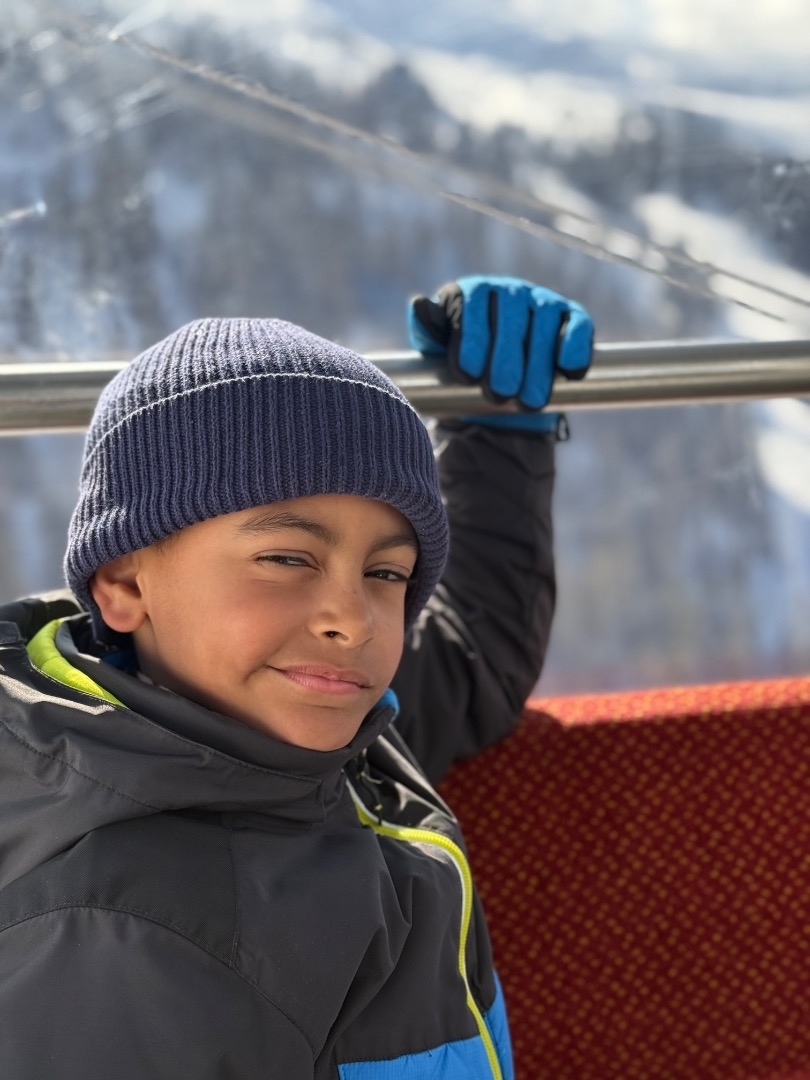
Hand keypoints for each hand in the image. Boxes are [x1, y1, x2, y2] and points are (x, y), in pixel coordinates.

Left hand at [407, 275, 592, 430]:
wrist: (500, 386)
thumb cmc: (464, 364)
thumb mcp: (437, 351)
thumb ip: (428, 330)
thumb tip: (419, 305)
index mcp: (473, 293)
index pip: (471, 305)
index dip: (470, 339)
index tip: (467, 375)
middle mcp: (508, 291)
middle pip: (510, 316)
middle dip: (505, 359)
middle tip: (499, 394)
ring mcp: (542, 301)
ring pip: (543, 323)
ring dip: (538, 365)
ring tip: (529, 401)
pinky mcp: (571, 317)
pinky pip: (577, 325)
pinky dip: (576, 347)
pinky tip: (570, 372)